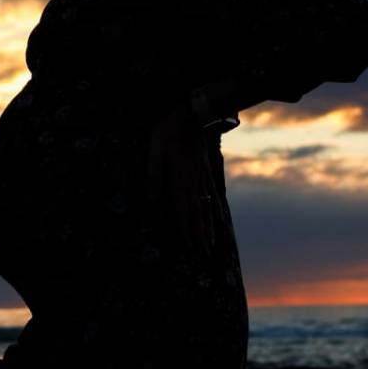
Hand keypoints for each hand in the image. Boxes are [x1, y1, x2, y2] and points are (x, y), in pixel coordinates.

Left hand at [145, 109, 223, 255]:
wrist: (192, 115)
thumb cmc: (168, 131)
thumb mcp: (155, 151)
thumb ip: (154, 176)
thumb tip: (151, 201)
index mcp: (179, 181)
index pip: (182, 213)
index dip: (186, 232)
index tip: (189, 249)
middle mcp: (193, 183)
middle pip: (196, 215)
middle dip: (199, 236)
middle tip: (203, 254)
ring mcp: (201, 178)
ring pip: (205, 207)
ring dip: (208, 226)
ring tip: (211, 242)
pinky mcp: (205, 170)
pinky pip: (211, 193)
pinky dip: (214, 207)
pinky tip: (216, 215)